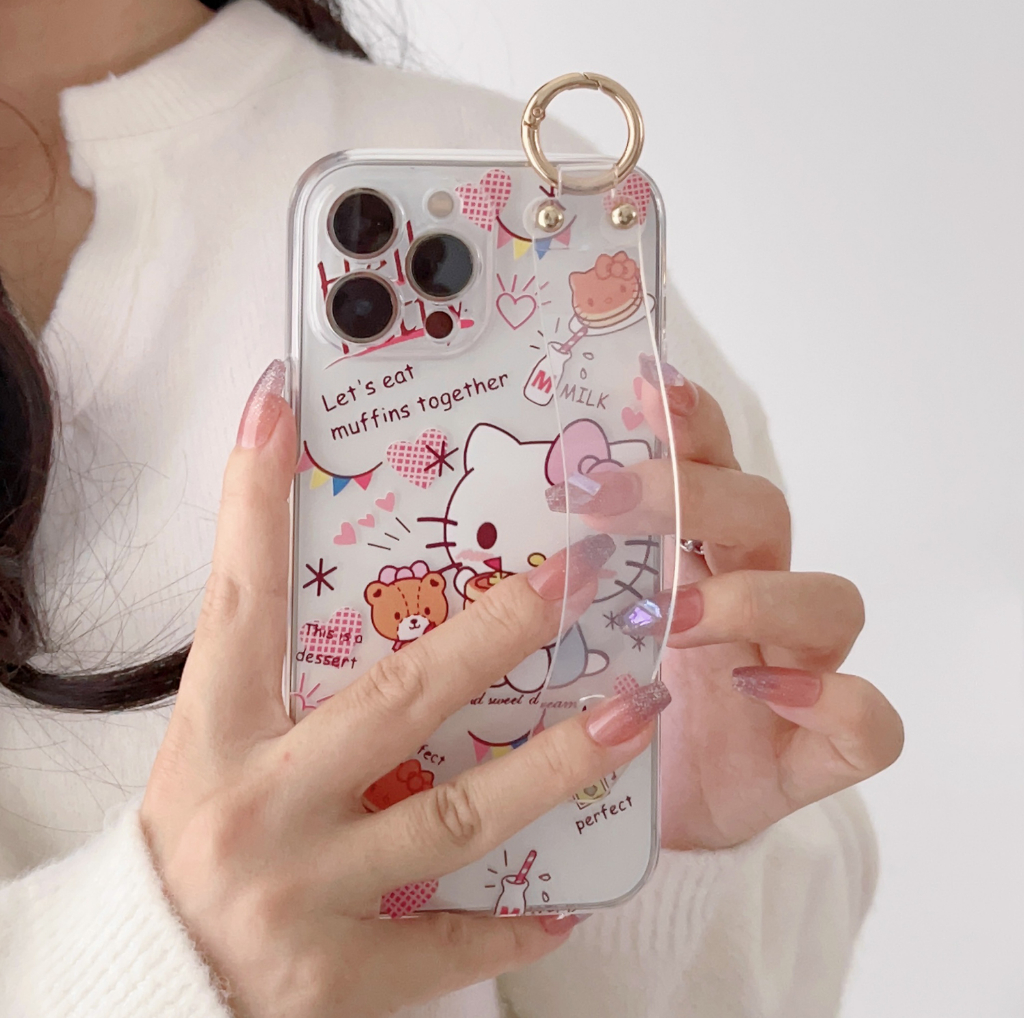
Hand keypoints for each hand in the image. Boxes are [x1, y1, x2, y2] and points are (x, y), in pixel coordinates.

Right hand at [140, 362, 665, 1017]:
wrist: (142, 976)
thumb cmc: (188, 837)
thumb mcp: (211, 744)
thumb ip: (271, 672)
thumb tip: (342, 583)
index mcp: (217, 734)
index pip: (242, 597)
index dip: (257, 498)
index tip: (282, 403)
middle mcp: (260, 804)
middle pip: (397, 700)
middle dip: (497, 633)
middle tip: (578, 577)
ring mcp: (302, 894)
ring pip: (453, 818)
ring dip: (555, 766)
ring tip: (636, 713)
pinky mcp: (336, 978)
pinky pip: (448, 947)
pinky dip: (513, 923)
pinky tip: (573, 898)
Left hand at [567, 356, 903, 850]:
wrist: (630, 808)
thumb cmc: (600, 709)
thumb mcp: (567, 632)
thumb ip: (554, 572)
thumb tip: (498, 501)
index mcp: (695, 561)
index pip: (711, 471)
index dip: (691, 426)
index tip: (643, 388)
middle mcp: (752, 602)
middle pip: (764, 516)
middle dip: (697, 496)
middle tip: (608, 502)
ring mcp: (795, 672)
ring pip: (829, 602)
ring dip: (755, 596)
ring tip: (674, 617)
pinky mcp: (815, 752)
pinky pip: (868, 721)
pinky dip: (835, 702)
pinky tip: (766, 693)